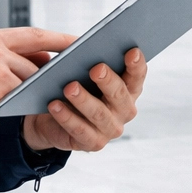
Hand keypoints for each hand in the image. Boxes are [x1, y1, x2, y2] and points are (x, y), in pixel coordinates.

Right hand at [0, 28, 74, 129]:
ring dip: (40, 84)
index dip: (55, 36)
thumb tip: (35, 63)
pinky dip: (30, 98)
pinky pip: (23, 90)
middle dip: (62, 51)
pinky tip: (37, 104)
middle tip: (82, 59)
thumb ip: (0, 59)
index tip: (75, 39)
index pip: (31, 33)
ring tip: (53, 91)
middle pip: (38, 46)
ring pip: (31, 73)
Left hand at [22, 48, 146, 151]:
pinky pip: (80, 130)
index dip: (137, 64)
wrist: (54, 118)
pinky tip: (55, 105)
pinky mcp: (94, 143)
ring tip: (69, 87)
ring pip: (99, 113)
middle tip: (96, 68)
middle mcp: (124, 110)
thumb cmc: (76, 87)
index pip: (137, 76)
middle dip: (108, 81)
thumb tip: (87, 49)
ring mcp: (111, 128)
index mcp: (128, 89)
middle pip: (119, 94)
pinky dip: (66, 117)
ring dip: (84, 99)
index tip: (131, 51)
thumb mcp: (84, 73)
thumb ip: (91, 62)